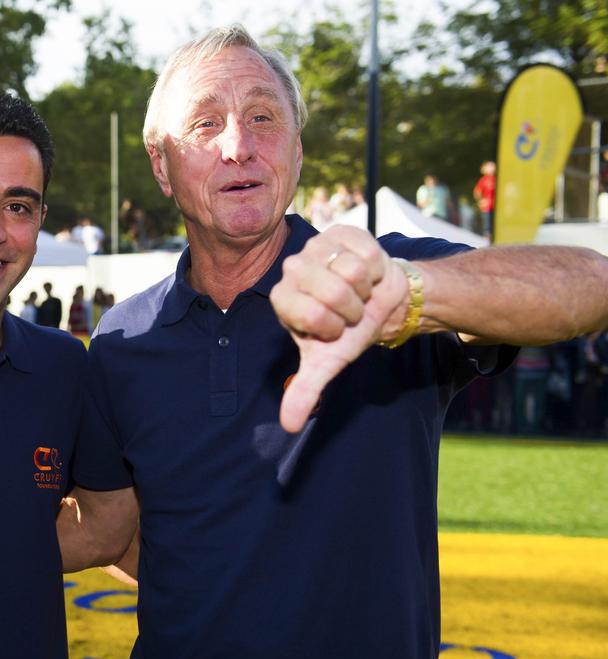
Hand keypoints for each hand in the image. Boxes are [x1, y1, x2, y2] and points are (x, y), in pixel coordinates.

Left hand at [270, 226, 408, 431]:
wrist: (378, 302)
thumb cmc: (347, 332)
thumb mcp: (327, 361)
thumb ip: (305, 390)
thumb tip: (288, 425)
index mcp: (281, 300)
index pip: (314, 315)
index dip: (334, 326)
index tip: (333, 327)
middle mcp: (292, 269)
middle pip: (335, 291)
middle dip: (353, 308)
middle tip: (349, 309)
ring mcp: (315, 246)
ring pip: (352, 270)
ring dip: (365, 288)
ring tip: (358, 290)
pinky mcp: (341, 232)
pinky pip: (368, 252)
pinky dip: (376, 268)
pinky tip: (366, 271)